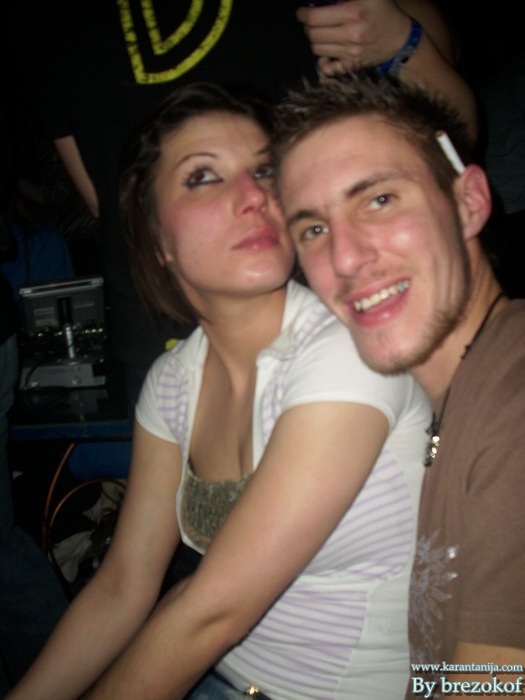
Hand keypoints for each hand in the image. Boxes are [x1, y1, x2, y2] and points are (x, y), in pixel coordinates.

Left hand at [296, 0, 411, 77]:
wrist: (399, 38)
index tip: (302, 12)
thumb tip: (323, 0)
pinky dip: (322, 61)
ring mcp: (351, 53)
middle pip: (313, 34)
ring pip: (317, 50)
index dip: (303, 14)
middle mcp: (351, 34)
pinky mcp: (352, 66)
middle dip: (308, 27)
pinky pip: (327, 69)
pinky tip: (326, 52)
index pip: (314, 18)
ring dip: (315, 41)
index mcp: (353, 13)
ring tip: (321, 34)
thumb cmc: (381, 11)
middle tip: (313, 22)